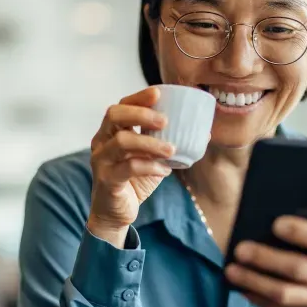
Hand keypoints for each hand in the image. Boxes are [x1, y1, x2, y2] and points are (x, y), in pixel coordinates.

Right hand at [88, 87, 176, 246]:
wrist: (115, 214)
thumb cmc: (133, 182)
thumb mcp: (152, 159)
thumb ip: (168, 144)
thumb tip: (204, 133)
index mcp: (111, 132)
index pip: (121, 106)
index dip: (138, 97)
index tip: (159, 92)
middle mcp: (102, 142)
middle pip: (114, 116)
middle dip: (141, 114)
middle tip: (165, 120)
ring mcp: (101, 160)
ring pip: (122, 142)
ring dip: (150, 143)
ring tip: (172, 149)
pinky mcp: (107, 180)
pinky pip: (127, 168)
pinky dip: (149, 166)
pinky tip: (164, 170)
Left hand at [224, 216, 306, 306]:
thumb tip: (276, 226)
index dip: (301, 232)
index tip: (275, 223)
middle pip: (299, 270)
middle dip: (266, 260)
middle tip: (240, 250)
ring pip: (286, 294)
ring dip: (254, 282)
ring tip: (232, 271)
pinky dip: (259, 299)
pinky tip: (243, 288)